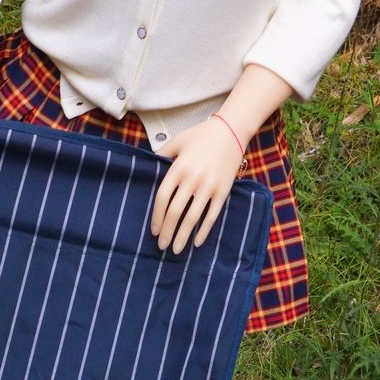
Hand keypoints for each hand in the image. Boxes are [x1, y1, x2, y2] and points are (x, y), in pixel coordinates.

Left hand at [150, 118, 243, 254]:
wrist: (231, 131)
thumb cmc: (201, 135)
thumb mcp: (178, 140)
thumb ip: (162, 153)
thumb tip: (148, 165)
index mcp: (178, 167)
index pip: (162, 197)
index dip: (156, 216)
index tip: (154, 230)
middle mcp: (192, 178)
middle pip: (175, 211)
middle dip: (167, 231)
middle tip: (162, 245)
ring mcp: (209, 186)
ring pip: (193, 217)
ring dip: (183, 236)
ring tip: (176, 249)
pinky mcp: (223, 191)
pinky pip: (212, 215)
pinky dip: (204, 231)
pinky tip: (197, 242)